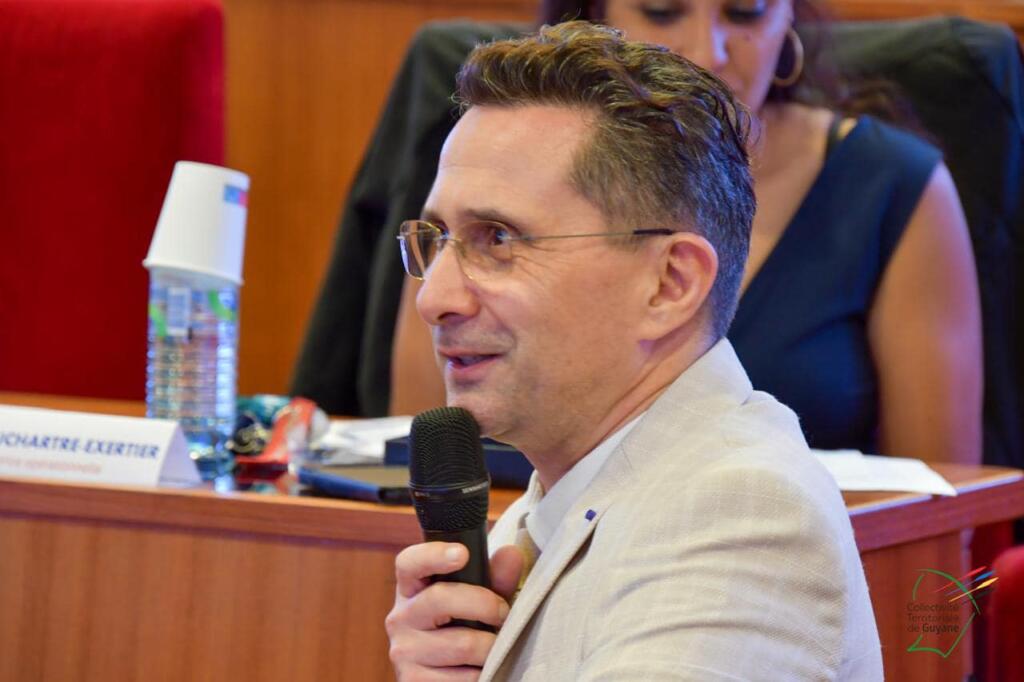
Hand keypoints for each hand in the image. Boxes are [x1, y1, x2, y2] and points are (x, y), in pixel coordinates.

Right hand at [386, 542, 523, 680]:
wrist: (445, 678)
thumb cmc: (463, 628)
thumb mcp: (478, 600)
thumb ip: (495, 578)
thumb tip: (512, 554)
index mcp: (412, 588)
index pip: (409, 563)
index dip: (433, 555)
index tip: (462, 554)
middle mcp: (400, 617)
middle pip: (441, 598)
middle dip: (484, 605)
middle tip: (503, 613)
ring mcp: (404, 651)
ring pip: (461, 643)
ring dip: (490, 646)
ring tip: (494, 645)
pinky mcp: (413, 681)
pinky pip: (464, 677)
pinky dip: (483, 673)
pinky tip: (480, 668)